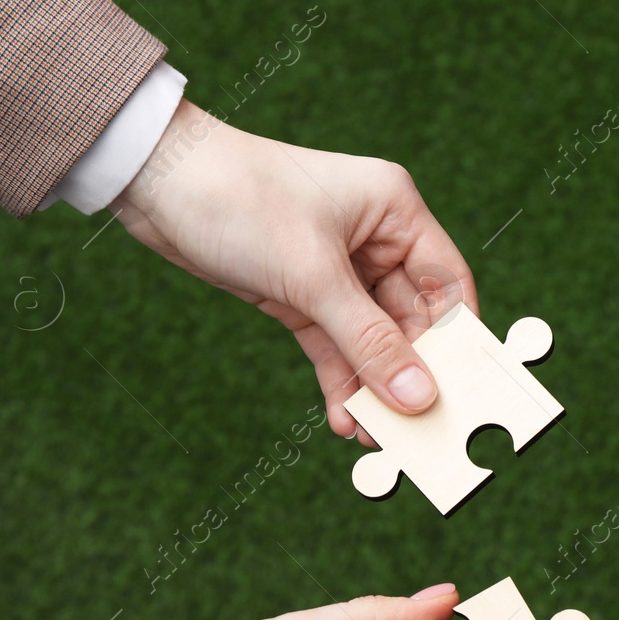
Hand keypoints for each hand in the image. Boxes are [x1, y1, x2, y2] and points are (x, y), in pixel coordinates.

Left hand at [115, 101, 478, 442]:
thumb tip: (419, 396)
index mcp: (395, 212)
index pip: (448, 285)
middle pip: (412, 322)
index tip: (466, 394)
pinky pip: (335, 346)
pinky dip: (340, 381)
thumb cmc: (240, 199)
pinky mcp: (302, 293)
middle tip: (415, 431)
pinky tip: (341, 418)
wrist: (153, 181)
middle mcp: (375, 239)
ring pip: (372, 341)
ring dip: (373, 388)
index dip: (459, 341)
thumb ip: (370, 341)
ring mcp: (339, 269)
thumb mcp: (312, 277)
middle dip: (409, 376)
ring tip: (373, 438)